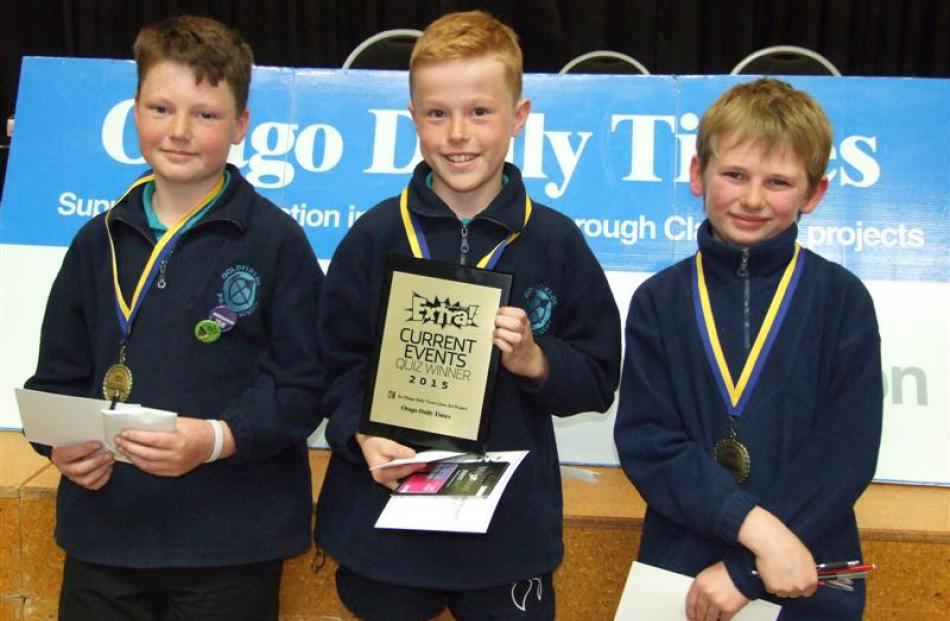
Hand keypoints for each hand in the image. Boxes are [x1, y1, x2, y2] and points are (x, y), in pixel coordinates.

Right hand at [51, 441, 113, 489]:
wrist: (69, 450)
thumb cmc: (73, 441)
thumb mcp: (73, 436)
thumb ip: (83, 436)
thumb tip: (97, 433)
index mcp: (59, 456)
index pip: (70, 454)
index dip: (85, 449)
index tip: (99, 444)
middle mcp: (64, 469)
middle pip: (79, 469)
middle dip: (97, 462)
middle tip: (109, 454)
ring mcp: (73, 478)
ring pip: (87, 480)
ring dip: (102, 470)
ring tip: (111, 460)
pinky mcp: (82, 483)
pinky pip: (94, 485)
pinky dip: (104, 478)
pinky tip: (109, 468)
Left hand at [115, 417, 232, 476]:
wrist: (212, 443)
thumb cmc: (196, 429)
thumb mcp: (180, 423)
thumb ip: (161, 426)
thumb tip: (139, 426)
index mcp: (178, 441)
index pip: (152, 440)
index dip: (136, 437)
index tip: (124, 433)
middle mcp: (175, 455)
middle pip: (146, 453)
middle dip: (130, 446)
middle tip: (119, 440)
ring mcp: (175, 466)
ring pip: (147, 464)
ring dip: (133, 457)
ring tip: (124, 449)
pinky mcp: (174, 472)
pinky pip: (154, 470)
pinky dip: (142, 464)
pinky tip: (135, 458)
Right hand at [355, 433, 424, 490]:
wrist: (367, 441)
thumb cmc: (374, 444)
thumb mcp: (385, 445)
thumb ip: (398, 451)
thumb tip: (412, 455)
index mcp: (381, 475)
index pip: (400, 473)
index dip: (412, 468)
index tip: (422, 463)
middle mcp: (385, 480)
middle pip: (403, 480)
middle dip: (414, 476)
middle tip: (427, 470)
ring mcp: (389, 478)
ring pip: (404, 480)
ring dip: (414, 475)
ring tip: (426, 470)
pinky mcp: (393, 474)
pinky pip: (403, 475)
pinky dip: (411, 471)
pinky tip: (419, 467)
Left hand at [493, 306, 548, 381]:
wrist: (526, 356)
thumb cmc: (518, 336)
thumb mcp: (518, 323)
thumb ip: (508, 316)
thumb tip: (493, 311)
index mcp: (525, 321)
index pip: (519, 313)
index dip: (504, 311)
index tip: (497, 313)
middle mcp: (524, 332)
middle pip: (516, 324)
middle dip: (501, 321)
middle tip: (494, 323)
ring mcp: (519, 343)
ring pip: (513, 337)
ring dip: (500, 333)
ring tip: (495, 332)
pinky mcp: (512, 353)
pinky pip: (506, 347)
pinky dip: (498, 342)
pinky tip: (495, 340)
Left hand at [686, 562, 747, 620]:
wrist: (744, 572)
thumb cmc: (729, 570)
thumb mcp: (709, 574)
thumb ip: (703, 587)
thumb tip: (700, 600)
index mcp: (699, 583)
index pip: (690, 602)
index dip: (690, 612)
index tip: (691, 616)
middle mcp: (706, 593)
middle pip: (700, 611)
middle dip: (699, 619)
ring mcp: (717, 602)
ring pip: (710, 618)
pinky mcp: (728, 609)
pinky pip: (723, 619)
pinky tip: (720, 620)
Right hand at [738, 507, 817, 597]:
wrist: (771, 541)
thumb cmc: (788, 545)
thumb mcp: (807, 557)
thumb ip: (808, 571)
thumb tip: (805, 576)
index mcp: (810, 580)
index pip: (808, 592)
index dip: (801, 585)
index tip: (795, 580)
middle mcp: (800, 587)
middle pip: (795, 593)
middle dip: (790, 585)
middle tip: (783, 572)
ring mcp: (786, 589)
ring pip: (782, 593)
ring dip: (779, 585)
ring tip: (776, 570)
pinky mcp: (773, 588)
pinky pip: (771, 589)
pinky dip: (768, 582)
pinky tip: (769, 570)